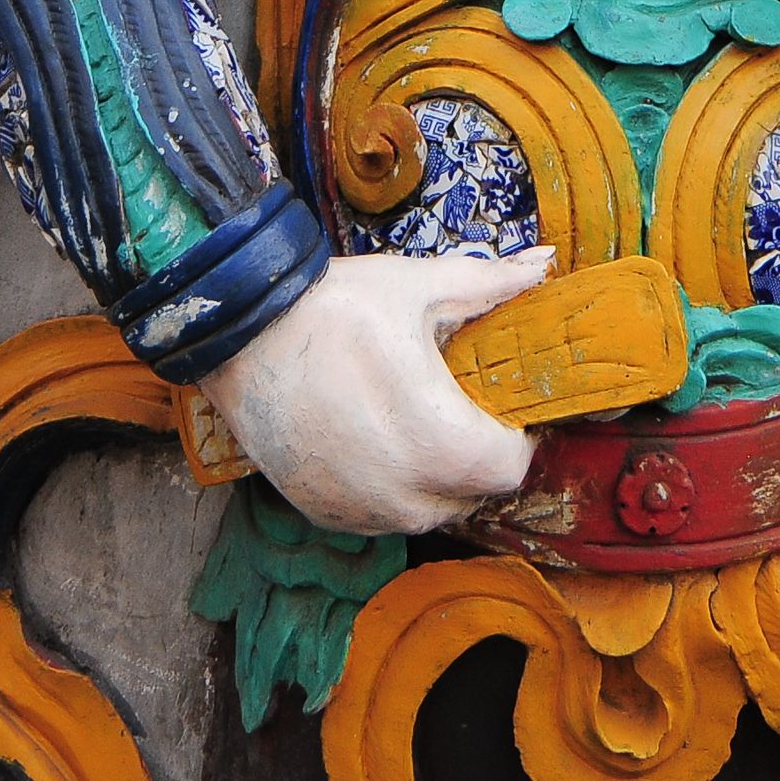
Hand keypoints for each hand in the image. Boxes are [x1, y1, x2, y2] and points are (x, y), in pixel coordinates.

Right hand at [199, 245, 551, 533]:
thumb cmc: (332, 307)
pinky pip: (382, 516)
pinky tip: (382, 442)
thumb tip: (542, 264)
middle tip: (465, 409)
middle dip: (479, 457)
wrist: (237, 332)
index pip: (509, 468)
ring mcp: (357, 508)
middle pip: (473, 495)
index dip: (516, 435)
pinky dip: (394, 489)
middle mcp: (399, 492)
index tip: (504, 405)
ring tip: (422, 423)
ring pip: (428, 512)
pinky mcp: (323, 512)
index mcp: (436, 440)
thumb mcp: (419, 287)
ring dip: (438, 478)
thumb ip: (491, 284)